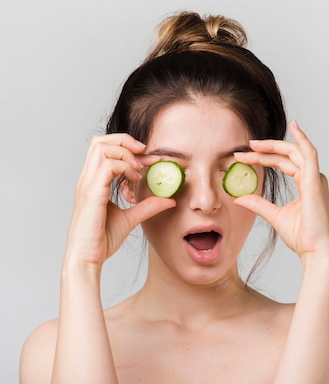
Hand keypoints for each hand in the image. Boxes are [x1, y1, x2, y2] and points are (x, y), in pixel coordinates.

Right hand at [64, 134, 174, 268]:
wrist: (87, 258)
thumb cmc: (101, 240)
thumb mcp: (130, 219)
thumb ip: (148, 207)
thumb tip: (169, 200)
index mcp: (93, 181)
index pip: (105, 149)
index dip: (129, 147)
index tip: (151, 158)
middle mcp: (87, 179)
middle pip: (100, 141)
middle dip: (125, 140)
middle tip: (145, 153)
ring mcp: (87, 184)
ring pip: (101, 147)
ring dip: (125, 152)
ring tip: (139, 169)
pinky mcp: (91, 193)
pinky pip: (107, 166)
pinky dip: (124, 166)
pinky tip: (135, 178)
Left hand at [234, 121, 328, 261]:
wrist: (315, 251)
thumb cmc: (302, 237)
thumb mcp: (274, 216)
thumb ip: (258, 204)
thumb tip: (239, 197)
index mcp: (307, 184)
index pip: (283, 163)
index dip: (264, 158)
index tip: (244, 156)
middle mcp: (313, 178)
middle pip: (287, 155)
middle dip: (265, 149)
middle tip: (245, 147)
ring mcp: (315, 178)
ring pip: (295, 151)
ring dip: (274, 145)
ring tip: (254, 143)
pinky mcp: (315, 181)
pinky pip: (309, 153)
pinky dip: (302, 139)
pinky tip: (293, 127)